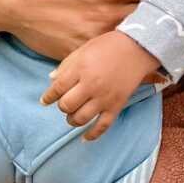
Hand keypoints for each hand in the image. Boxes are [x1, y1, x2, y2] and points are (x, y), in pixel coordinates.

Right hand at [0, 0, 175, 56]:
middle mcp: (108, 14)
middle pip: (152, 20)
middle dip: (168, 18)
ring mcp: (94, 38)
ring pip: (134, 43)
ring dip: (150, 40)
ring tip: (167, 37)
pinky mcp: (80, 54)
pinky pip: (110, 61)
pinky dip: (125, 59)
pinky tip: (139, 57)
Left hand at [41, 30, 162, 139]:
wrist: (138, 47)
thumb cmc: (109, 45)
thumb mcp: (84, 49)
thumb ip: (66, 65)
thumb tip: (51, 80)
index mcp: (81, 69)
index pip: (57, 89)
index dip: (48, 97)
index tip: (45, 100)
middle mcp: (91, 85)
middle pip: (66, 106)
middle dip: (62, 106)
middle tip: (65, 102)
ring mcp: (104, 97)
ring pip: (80, 119)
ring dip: (72, 120)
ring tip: (73, 115)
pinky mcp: (116, 105)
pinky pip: (102, 126)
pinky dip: (92, 135)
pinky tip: (84, 137)